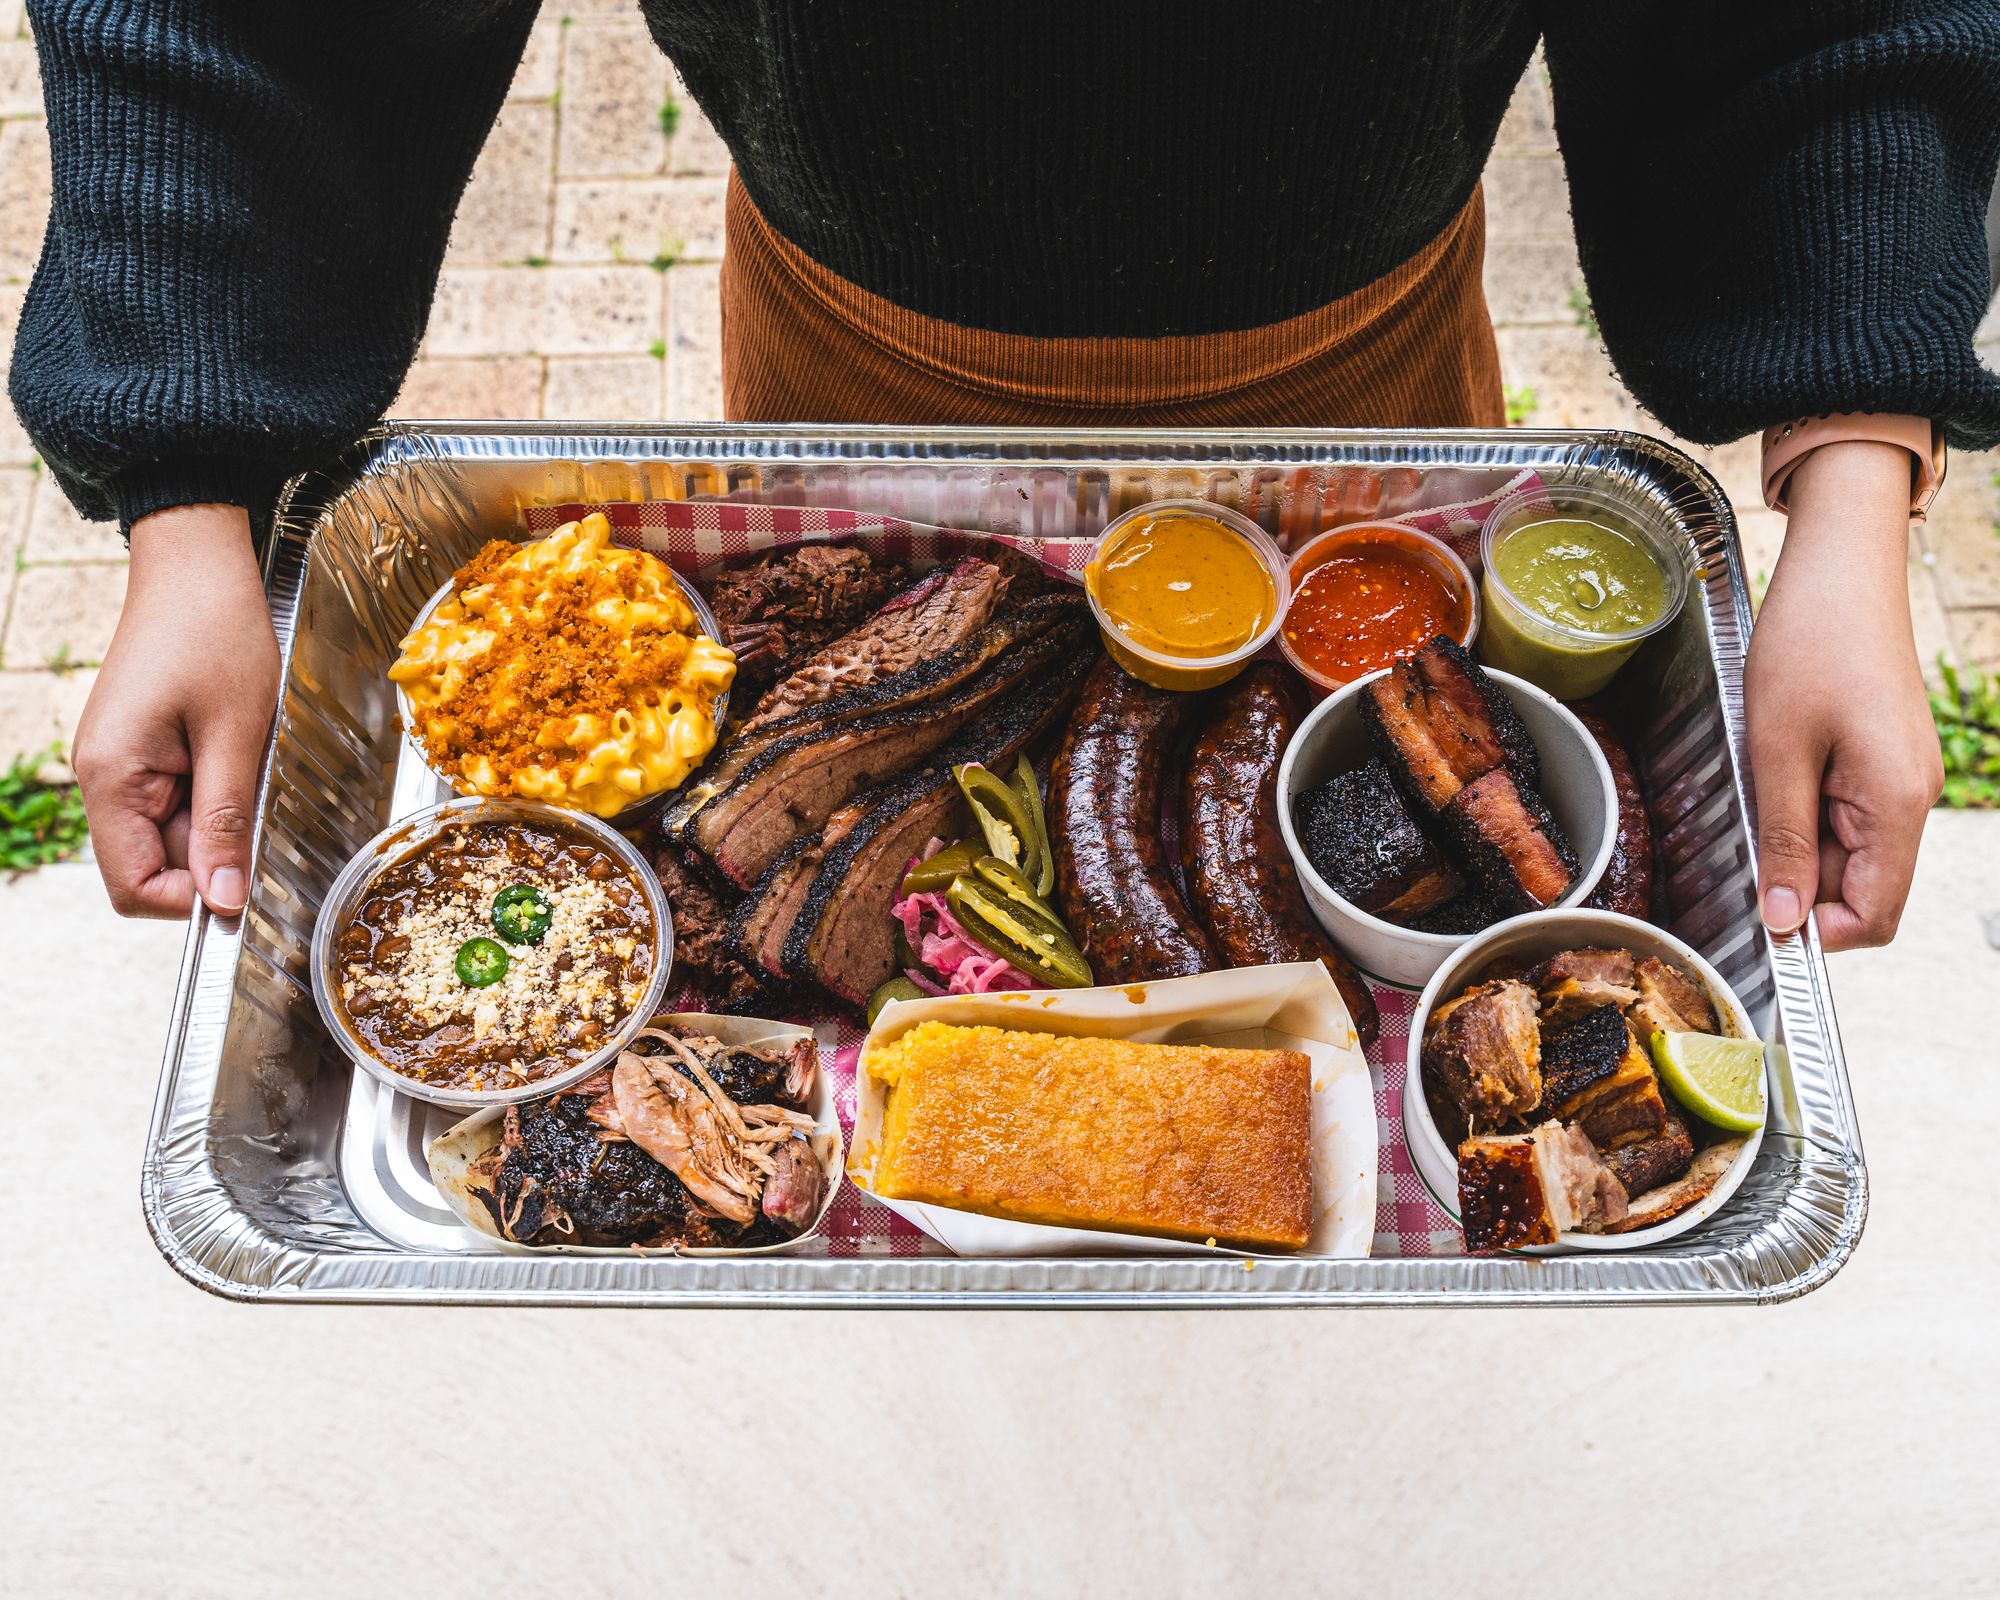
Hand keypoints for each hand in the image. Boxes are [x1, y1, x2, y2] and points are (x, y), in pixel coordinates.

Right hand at [72, 504, 279, 917]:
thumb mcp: (237, 734)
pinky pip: (179, 797)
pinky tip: (239, 752)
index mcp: (110, 778)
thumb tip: (224, 900)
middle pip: (156, 862)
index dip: (190, 897)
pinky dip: (216, 791)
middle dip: (214, 850)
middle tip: (259, 798)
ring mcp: (122, 762)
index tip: (246, 878)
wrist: (196, 562)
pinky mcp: (144, 748)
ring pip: (174, 831)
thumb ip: (227, 822)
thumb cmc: (216, 632)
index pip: (132, 886)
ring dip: (220, 817)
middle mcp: (102, 777)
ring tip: (248, 761)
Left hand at [1744, 440, 1941, 950]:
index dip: (1815, 935)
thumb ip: (1783, 841)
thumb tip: (1785, 921)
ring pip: (1847, 855)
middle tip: (1743, 841)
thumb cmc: (1810, 643)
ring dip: (1797, 845)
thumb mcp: (1777, 751)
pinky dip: (1804, 814)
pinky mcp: (1882, 761)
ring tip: (1758, 791)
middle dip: (1799, 885)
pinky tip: (1774, 776)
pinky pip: (1844, 816)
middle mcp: (1911, 800)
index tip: (1759, 915)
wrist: (1841, 567)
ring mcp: (1899, 780)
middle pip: (1859, 891)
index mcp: (1896, 805)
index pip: (1872, 917)